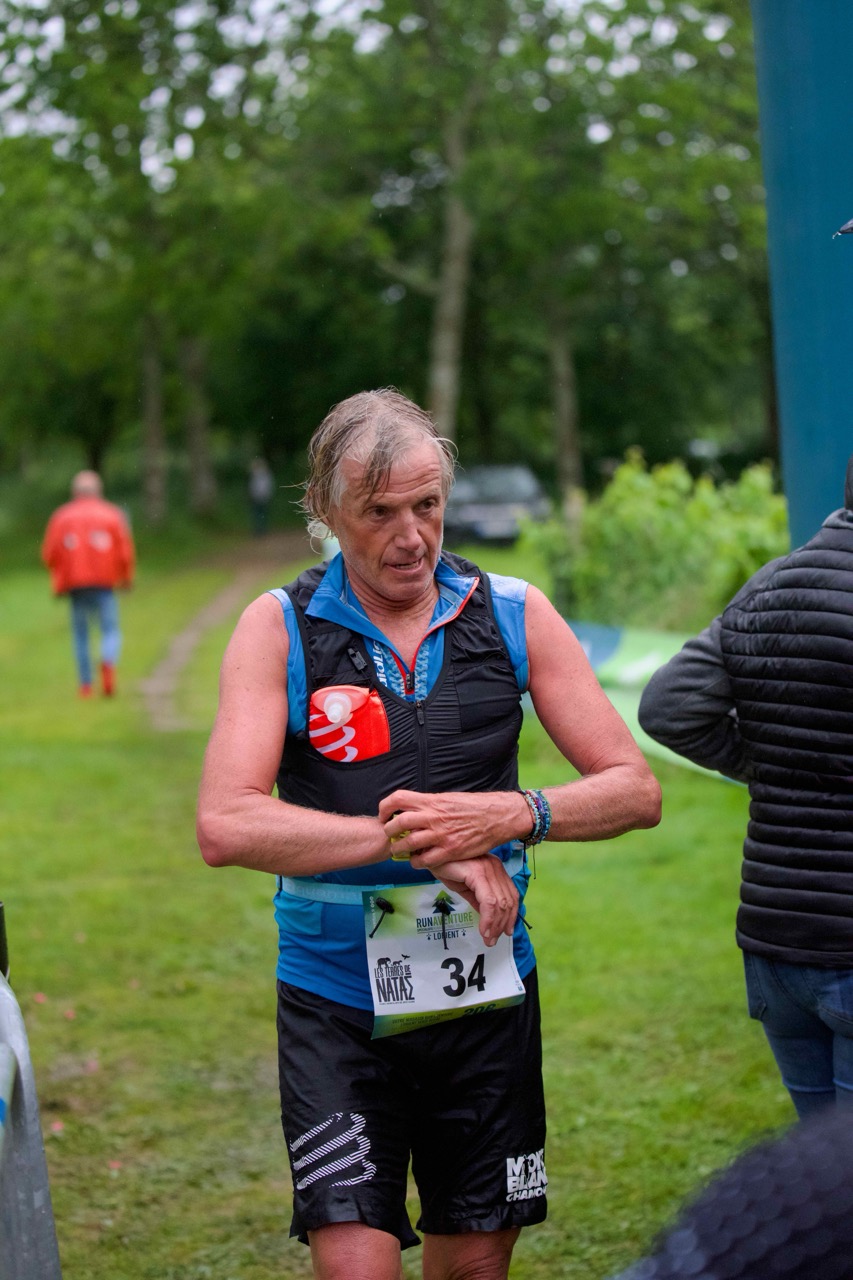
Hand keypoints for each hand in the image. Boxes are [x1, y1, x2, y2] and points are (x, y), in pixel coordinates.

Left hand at [379, 788, 526, 868]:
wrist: (497, 816)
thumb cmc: (474, 806)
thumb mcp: (448, 798)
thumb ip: (430, 804)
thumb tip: (414, 810)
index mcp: (432, 801)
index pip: (398, 798)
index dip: (385, 807)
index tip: (384, 815)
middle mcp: (433, 816)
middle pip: (399, 823)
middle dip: (389, 831)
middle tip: (390, 836)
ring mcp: (441, 835)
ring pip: (408, 843)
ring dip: (400, 849)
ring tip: (400, 851)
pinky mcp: (450, 850)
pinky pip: (425, 860)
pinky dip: (417, 862)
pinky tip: (418, 861)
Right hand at [432, 855, 518, 946]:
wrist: (430, 855)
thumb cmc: (447, 868)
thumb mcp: (466, 888)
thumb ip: (479, 901)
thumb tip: (489, 919)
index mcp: (496, 869)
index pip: (512, 895)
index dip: (511, 916)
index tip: (506, 932)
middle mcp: (496, 867)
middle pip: (508, 901)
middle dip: (502, 925)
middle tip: (492, 941)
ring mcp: (488, 868)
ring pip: (500, 903)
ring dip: (495, 925)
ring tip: (488, 939)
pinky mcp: (478, 873)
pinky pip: (488, 902)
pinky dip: (488, 919)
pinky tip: (483, 930)